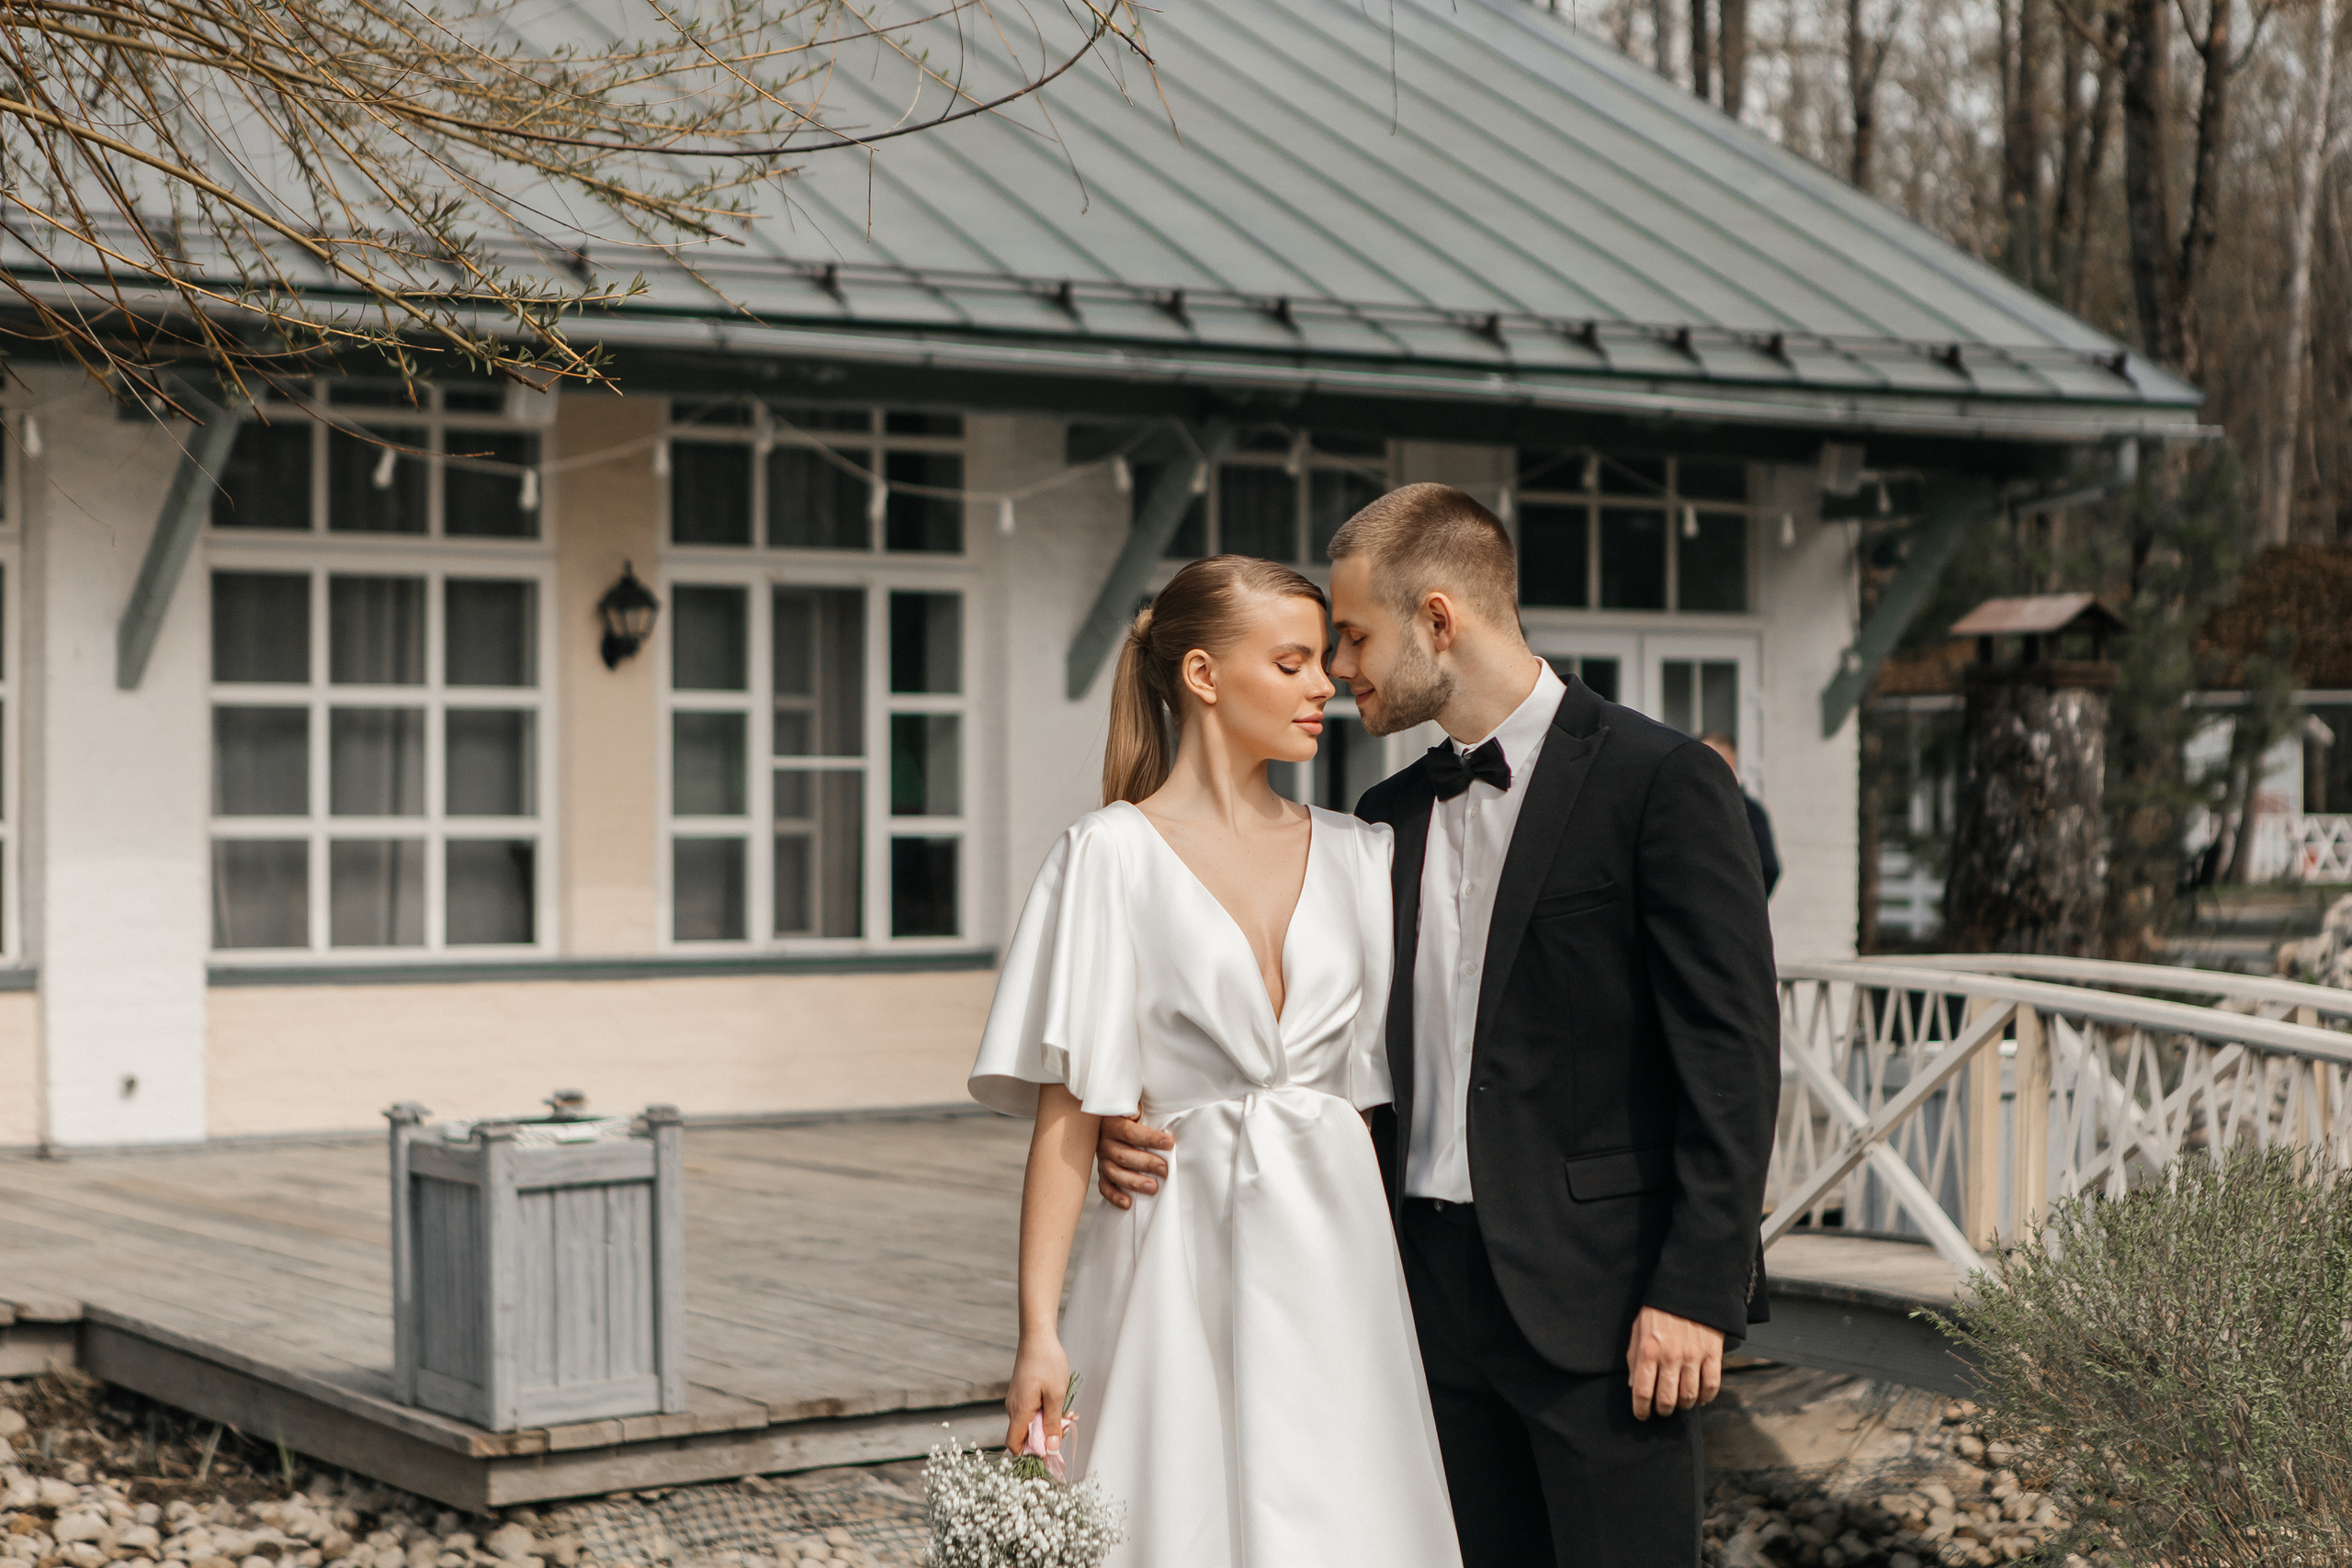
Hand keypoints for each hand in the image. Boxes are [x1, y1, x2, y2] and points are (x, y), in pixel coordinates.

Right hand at [1004, 1333, 1072, 1454]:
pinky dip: (1045, 1411)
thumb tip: (1051, 1449)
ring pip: (1030, 1422)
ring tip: (1067, 1410)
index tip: (1051, 1449)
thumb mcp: (1056, 1395)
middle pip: (1025, 1435)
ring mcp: (1016, 1400)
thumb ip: (1053, 1423)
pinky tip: (1059, 1401)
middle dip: (1047, 1435)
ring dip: (1048, 1421)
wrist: (1038, 1336)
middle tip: (1067, 1423)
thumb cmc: (1047, 1362)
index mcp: (1020, 1411)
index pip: (1015, 1445)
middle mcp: (1013, 1408)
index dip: (1031, 1453)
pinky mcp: (1021, 1393)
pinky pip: (1031, 1411)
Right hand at [1095, 1115, 1174, 1207]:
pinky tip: (1128, 1203)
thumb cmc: (1130, 1114)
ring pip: (1115, 1173)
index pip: (1130, 1132)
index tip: (1169, 1143)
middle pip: (1123, 1155)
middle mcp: (1104, 1142)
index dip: (1150, 1138)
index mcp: (1111, 1123)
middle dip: (1146, 1163)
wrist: (1108, 1121)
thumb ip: (1135, 1108)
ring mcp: (1102, 1159)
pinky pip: (1105, 1187)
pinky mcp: (1102, 1173)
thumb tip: (1137, 1113)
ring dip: (1134, 1182)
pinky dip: (1115, 1196)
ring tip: (1152, 1188)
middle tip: (1164, 1169)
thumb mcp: (1132, 1105)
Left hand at [1626, 1306, 1723, 1419]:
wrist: (1689, 1288)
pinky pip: (1711, 1386)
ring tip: (1679, 1403)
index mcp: (1648, 1350)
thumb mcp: (1638, 1328)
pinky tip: (1699, 1397)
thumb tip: (1632, 1385)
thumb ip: (1634, 1357)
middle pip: (1666, 1399)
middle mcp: (1670, 1356)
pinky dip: (1705, 1397)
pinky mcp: (1712, 1354)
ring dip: (1683, 1405)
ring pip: (1689, 1396)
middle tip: (1661, 1409)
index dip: (1641, 1409)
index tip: (1641, 1414)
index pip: (1642, 1391)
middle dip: (1662, 1410)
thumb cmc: (1660, 1309)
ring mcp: (1693, 1356)